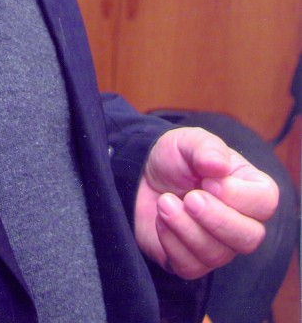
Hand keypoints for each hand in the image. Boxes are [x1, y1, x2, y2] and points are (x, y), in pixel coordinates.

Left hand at [134, 126, 278, 279]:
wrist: (142, 176)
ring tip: (165, 201)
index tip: (208, 180)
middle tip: (189, 198)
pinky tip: (160, 219)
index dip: (238, 195)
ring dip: (186, 227)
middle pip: (249, 238)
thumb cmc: (175, 159)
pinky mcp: (192, 261)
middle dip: (216, 219)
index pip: (265, 202)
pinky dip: (171, 242)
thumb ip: (205, 147)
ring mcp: (218, 245)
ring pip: (217, 254)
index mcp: (249, 188)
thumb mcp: (187, 141)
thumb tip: (219, 166)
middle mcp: (240, 222)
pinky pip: (190, 266)